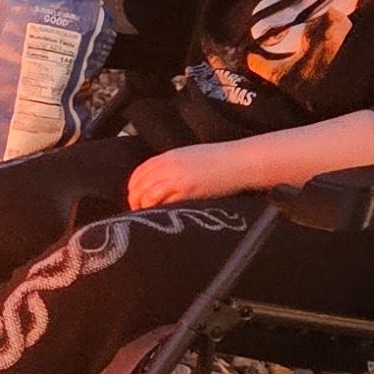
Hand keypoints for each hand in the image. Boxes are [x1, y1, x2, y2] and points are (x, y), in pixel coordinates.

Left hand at [124, 141, 241, 209]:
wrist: (240, 162)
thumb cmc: (219, 161)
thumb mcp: (189, 157)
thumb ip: (170, 167)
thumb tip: (156, 183)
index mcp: (168, 156)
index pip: (138, 173)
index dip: (133, 189)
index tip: (135, 200)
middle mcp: (168, 166)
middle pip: (139, 185)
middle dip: (135, 201)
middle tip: (138, 212)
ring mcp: (177, 179)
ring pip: (147, 196)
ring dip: (144, 208)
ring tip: (148, 217)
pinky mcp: (188, 191)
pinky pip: (164, 203)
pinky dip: (158, 211)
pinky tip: (161, 217)